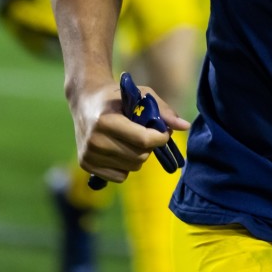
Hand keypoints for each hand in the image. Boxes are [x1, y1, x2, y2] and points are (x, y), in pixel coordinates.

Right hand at [71, 72, 188, 186]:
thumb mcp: (141, 95)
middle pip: (139, 156)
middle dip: (149, 146)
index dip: (160, 138)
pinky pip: (120, 176)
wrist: (85, 101)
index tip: (164, 132)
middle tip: (145, 134)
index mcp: (106, 120)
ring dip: (138, 156)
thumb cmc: (118, 96)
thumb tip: (185, 126)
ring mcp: (88, 154)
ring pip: (132, 167)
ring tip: (131, 140)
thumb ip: (163, 111)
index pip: (143, 140)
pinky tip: (119, 150)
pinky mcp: (85, 165)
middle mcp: (94, 140)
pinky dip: (125, 166)